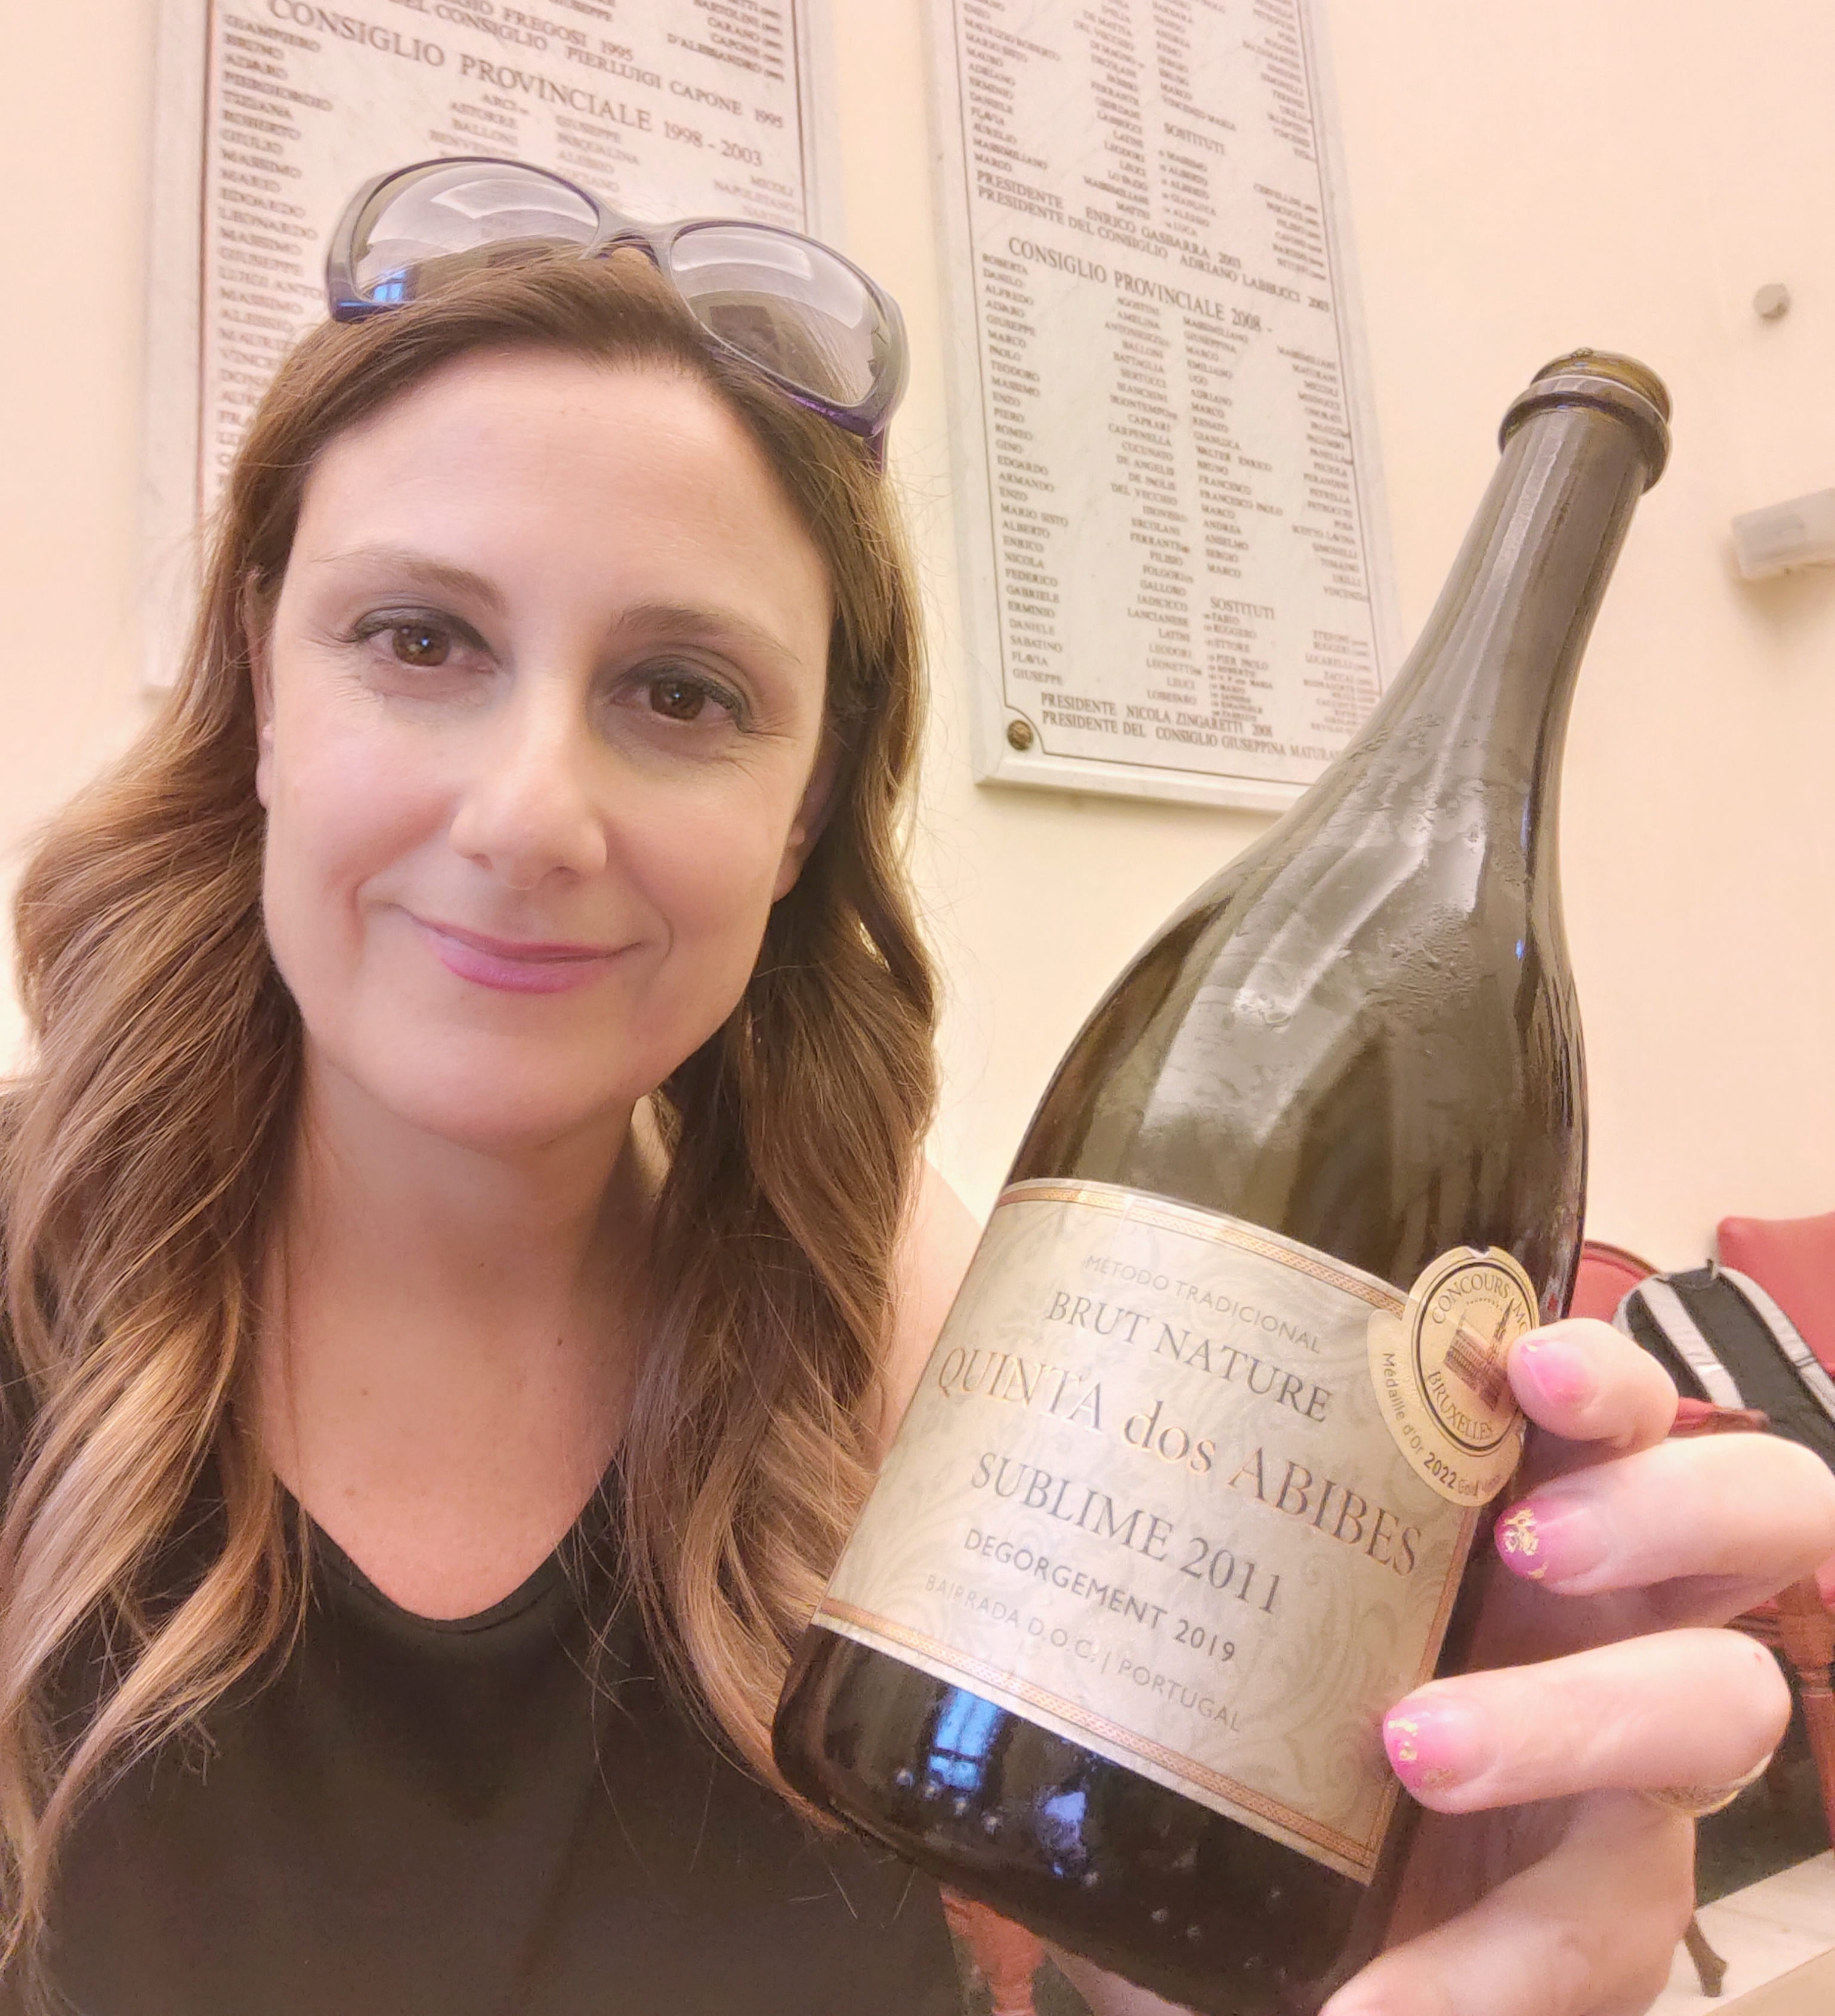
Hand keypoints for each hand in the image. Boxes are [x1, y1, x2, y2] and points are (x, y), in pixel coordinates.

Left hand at [1054, 1318, 1834, 2015]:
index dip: (1605, 1367)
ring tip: (1414, 1746)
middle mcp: (1598, 1618)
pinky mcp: (1600, 1923)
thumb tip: (1015, 1360)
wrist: (1228, 1953)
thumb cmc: (1224, 1734)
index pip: (1617, 1404)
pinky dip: (1480, 1970)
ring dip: (1575, 1718)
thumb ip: (1163, 1507)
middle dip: (1668, 1499)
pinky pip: (1600, 1939)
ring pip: (1721, 1708)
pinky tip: (1362, 1999)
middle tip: (1523, 1542)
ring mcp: (1623, 1771)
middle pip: (1757, 1514)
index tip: (1513, 1361)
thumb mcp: (1204, 1608)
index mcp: (1510, 1510)